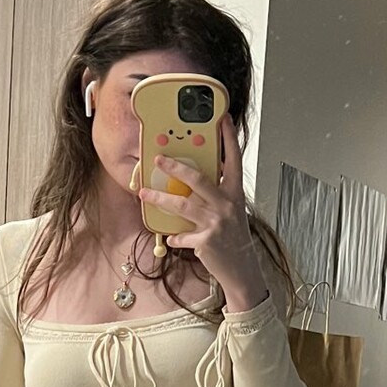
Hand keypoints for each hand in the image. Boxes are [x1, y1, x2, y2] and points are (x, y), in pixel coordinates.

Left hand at [146, 113, 267, 310]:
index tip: (222, 118)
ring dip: (160, 199)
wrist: (241, 268)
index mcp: (234, 193)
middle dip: (175, 167)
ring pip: (182, 205)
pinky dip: (174, 237)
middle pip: (198, 179)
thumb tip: (190, 180)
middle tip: (158, 158)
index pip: (233, 159)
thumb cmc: (233, 237)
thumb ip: (214, 195)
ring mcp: (216, 223)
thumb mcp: (230, 211)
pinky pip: (181, 235)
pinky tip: (170, 238)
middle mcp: (227, 205)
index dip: (228, 138)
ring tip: (144, 193)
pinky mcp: (206, 241)